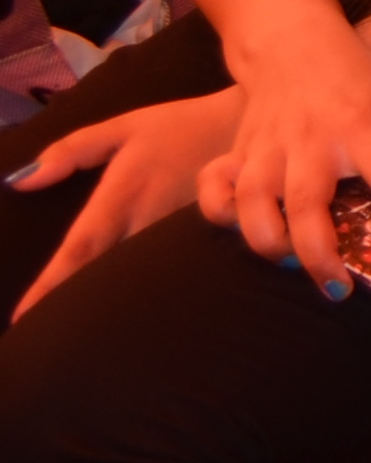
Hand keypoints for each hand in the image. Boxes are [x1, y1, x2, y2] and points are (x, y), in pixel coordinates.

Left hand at [8, 85, 245, 316]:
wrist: (254, 127)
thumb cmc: (181, 127)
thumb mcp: (125, 126)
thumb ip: (72, 150)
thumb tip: (20, 181)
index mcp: (124, 194)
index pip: (80, 248)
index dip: (50, 285)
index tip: (22, 318)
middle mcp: (151, 222)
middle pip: (108, 277)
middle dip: (79, 306)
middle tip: (50, 334)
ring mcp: (182, 238)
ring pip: (141, 281)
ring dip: (116, 305)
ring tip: (92, 335)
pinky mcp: (207, 244)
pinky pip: (172, 275)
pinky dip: (153, 293)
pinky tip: (145, 316)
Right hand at [192, 25, 370, 298]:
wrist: (295, 43)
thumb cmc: (359, 82)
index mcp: (362, 128)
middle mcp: (311, 141)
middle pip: (308, 203)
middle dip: (320, 254)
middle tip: (340, 289)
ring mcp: (268, 146)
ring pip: (253, 203)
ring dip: (268, 242)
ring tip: (294, 266)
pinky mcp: (237, 150)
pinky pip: (214, 188)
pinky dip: (219, 214)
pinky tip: (244, 229)